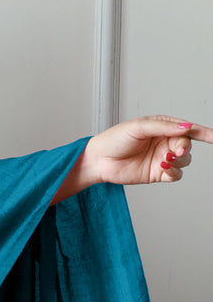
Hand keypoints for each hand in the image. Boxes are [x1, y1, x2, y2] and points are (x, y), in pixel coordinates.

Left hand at [87, 116, 212, 186]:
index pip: (188, 129)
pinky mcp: (157, 174)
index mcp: (162, 127)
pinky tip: (164, 169)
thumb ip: (163, 127)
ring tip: (164, 160)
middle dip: (184, 148)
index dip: (203, 132)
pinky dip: (174, 172)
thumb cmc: (114, 139)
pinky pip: (175, 175)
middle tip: (175, 151)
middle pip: (187, 146)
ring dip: (179, 161)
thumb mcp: (138, 127)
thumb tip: (186, 127)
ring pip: (184, 161)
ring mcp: (161, 158)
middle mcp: (164, 142)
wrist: (99, 160)